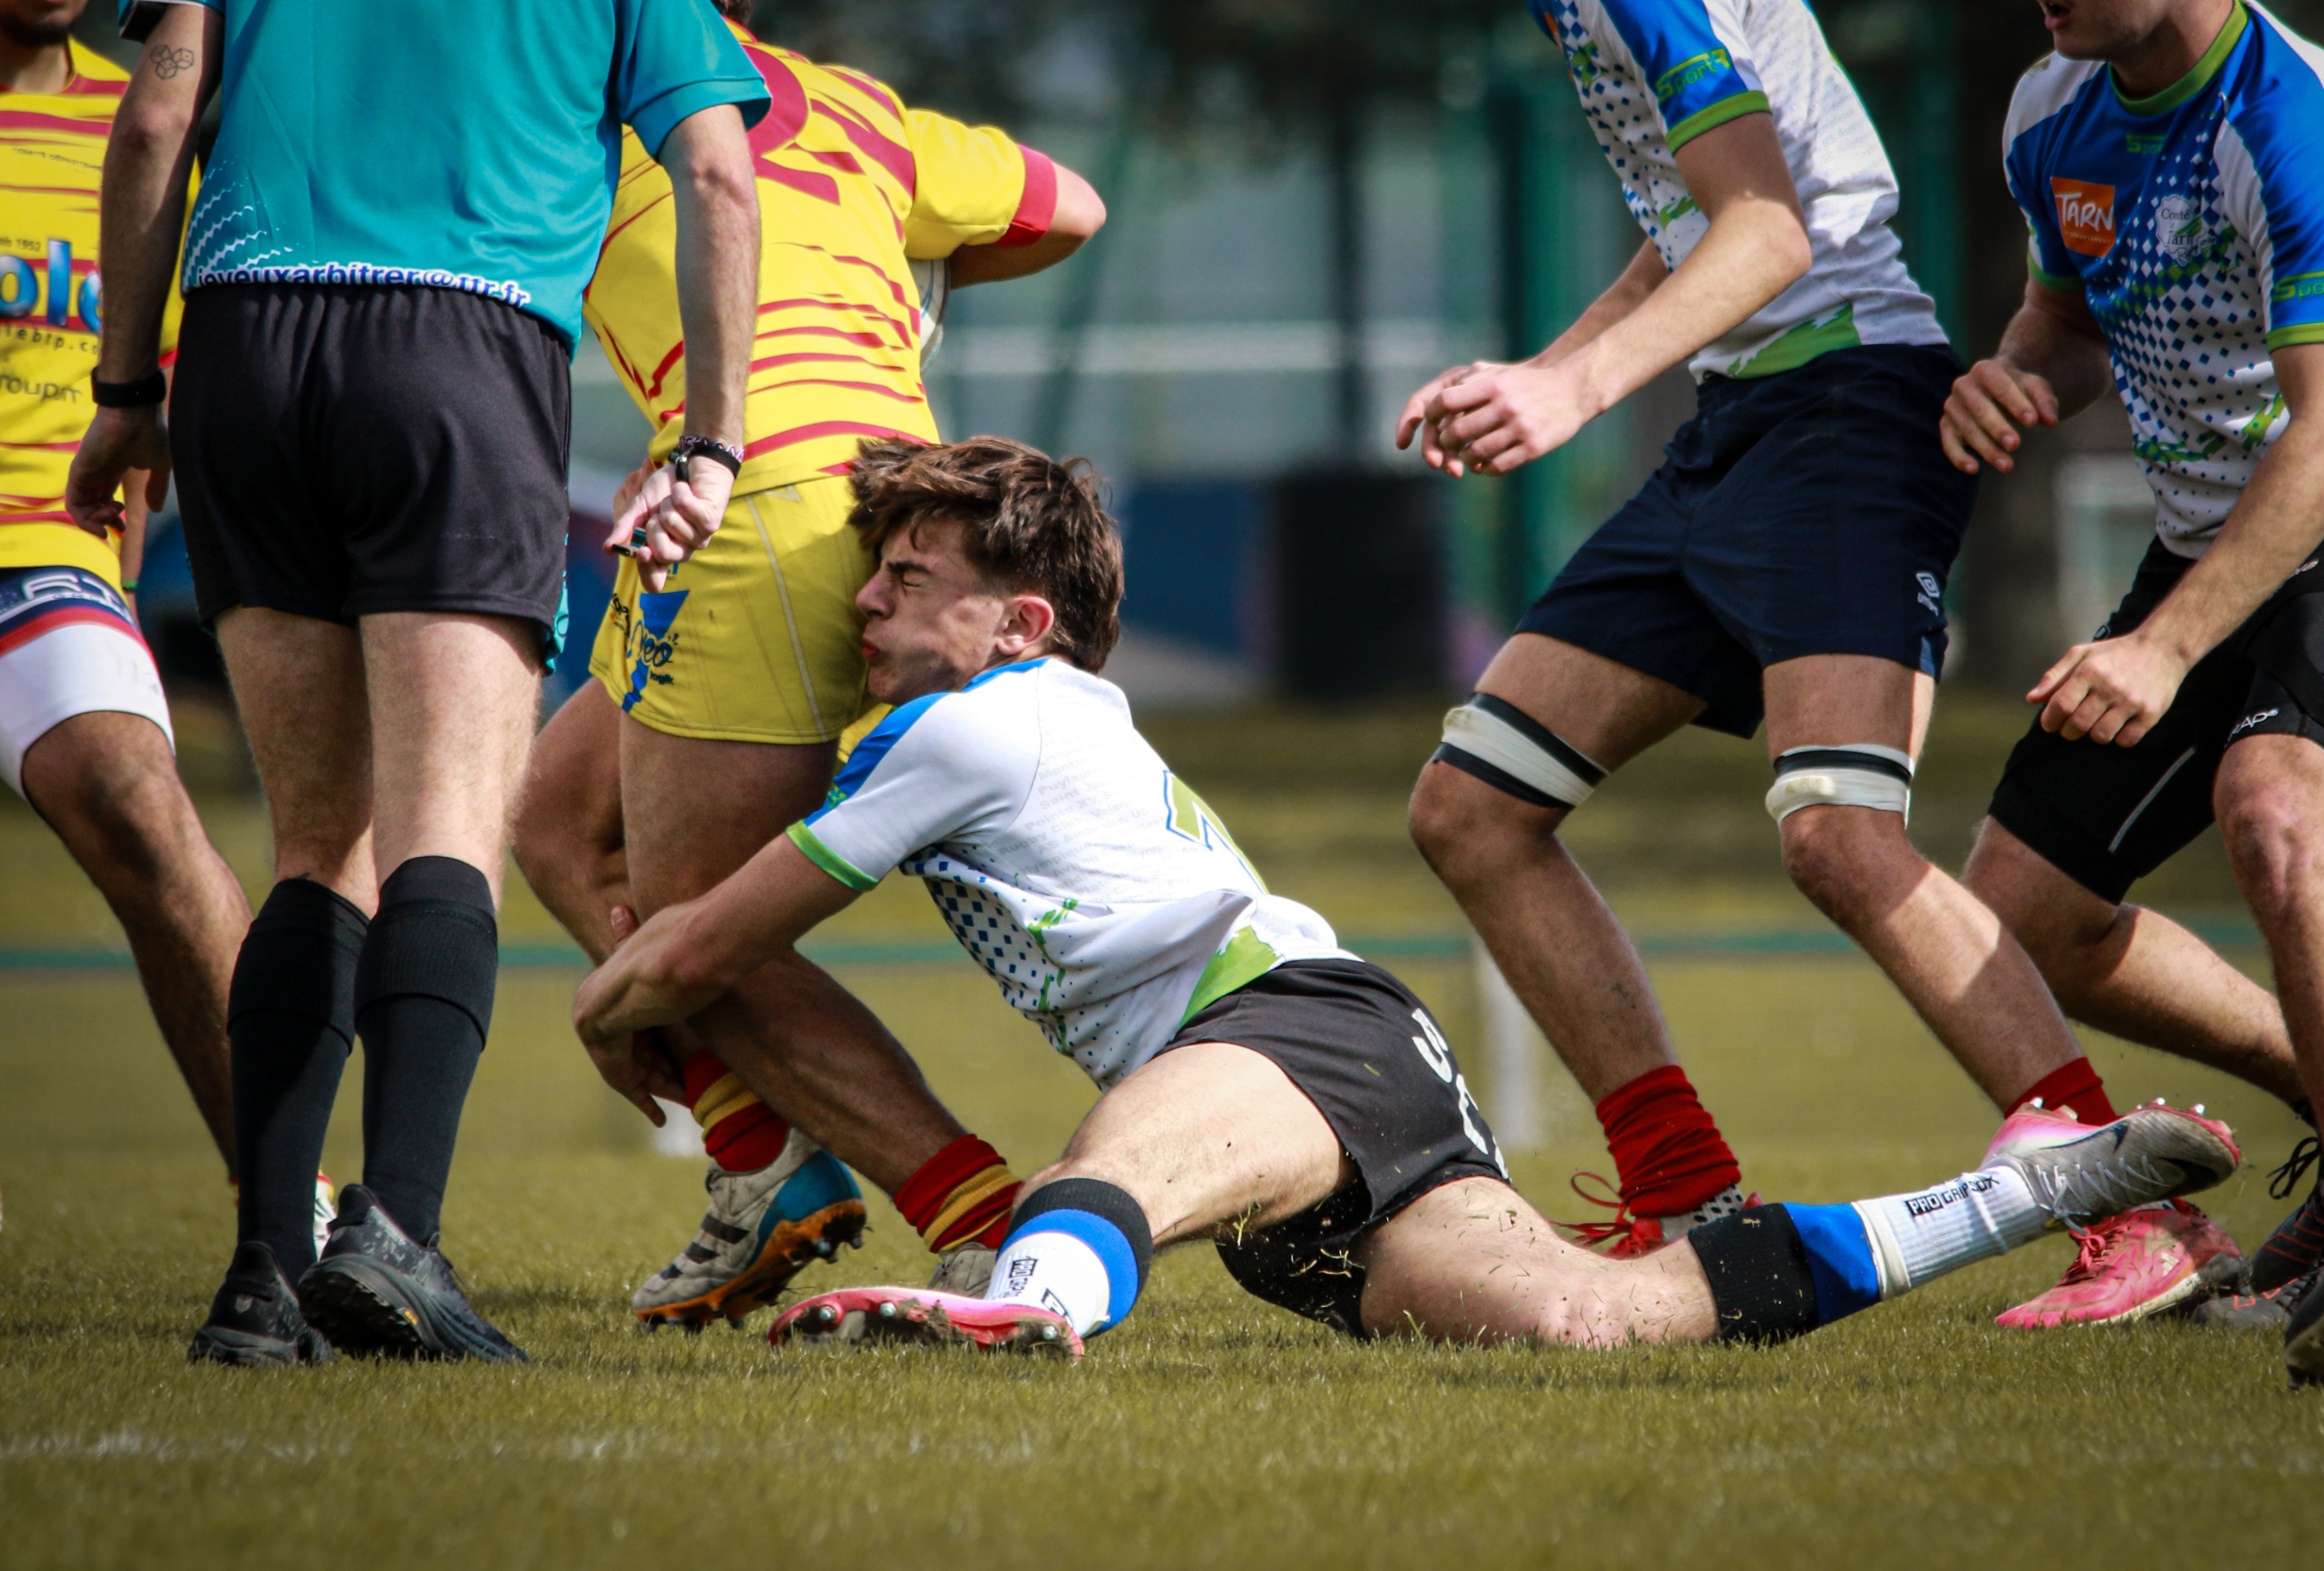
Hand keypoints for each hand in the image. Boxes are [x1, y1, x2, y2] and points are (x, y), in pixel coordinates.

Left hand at [64, 406, 171, 537]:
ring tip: (113, 519)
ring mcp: (86, 473)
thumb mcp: (160, 467)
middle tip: (120, 527)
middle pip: (91, 507)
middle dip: (105, 523)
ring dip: (96, 523)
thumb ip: (156, 488)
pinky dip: (84, 520)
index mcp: (114, 471)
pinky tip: (102, 524)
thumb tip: (155, 510)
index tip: (125, 527)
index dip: (113, 517)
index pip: (105, 500)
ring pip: (81, 509)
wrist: (134, 414)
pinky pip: (73, 504)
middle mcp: (97, 473)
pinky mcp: (78, 473)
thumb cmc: (150, 434)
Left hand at [576, 906, 686, 1122]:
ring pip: (629, 1068)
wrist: (673, 955)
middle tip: (691, 1093)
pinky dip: (642, 1098)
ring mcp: (591, 1022)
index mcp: (609, 986)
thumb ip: (632, 935)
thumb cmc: (678, 945)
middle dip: (664, 1075)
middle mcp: (592, 1004)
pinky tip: (660, 1117)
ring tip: (688, 1102)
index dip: (662, 1053)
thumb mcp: (653, 948)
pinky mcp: (599, 1039)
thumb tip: (615, 909)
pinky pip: (621, 1078)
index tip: (684, 1073)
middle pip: (633, 1052)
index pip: (635, 1029)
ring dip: (658, 1089)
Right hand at [602, 456, 729, 590]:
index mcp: (662, 551)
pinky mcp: (711, 523)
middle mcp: (682, 551)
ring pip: (673, 526)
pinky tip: (685, 490)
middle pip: (663, 554)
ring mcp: (698, 539)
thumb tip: (608, 548)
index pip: (654, 580)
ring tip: (675, 499)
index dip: (647, 570)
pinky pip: (688, 510)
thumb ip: (626, 527)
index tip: (642, 551)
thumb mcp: (640, 507)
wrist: (690, 465)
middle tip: (660, 513)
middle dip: (655, 528)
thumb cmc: (666, 489)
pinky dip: (680, 494)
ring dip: (668, 505)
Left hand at [1403, 361, 1594, 476]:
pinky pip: (1497, 467)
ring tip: (1467, 455)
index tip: (1432, 420)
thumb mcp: (1501, 375)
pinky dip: (1485, 469)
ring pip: (1475, 454)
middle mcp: (1506, 406)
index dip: (1432, 413)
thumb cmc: (1529, 384)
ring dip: (1465, 458)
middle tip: (1448, 443)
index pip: (1447, 401)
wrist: (1574, 389)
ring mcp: (1520, 428)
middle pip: (1456, 432)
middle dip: (1447, 441)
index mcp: (1494, 385)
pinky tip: (1485, 465)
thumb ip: (1472, 385)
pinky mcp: (1533, 448)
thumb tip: (1438, 406)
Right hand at [1940, 358, 2059, 474]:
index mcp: (1985, 369)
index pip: (2000, 386)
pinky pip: (1948, 443)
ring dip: (1986, 448)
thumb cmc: (2017, 388)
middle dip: (1997, 428)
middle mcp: (1963, 386)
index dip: (2016, 404)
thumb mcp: (2035, 388)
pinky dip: (1958, 457)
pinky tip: (1974, 469)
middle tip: (2016, 445)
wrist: (1994, 388)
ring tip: (2007, 466)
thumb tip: (2050, 421)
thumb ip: (2045, 401)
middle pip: (1980, 409)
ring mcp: (1952, 406)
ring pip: (1967, 429)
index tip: (2033, 422)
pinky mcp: (1946, 426)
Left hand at [2028, 631, 2189, 745]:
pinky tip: (2117, 727)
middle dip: (2068, 732)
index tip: (2050, 724)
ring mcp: (2131, 701)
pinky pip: (2127, 740)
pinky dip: (2118, 739)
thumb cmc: (2116, 653)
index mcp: (2090, 671)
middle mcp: (2110, 687)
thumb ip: (2055, 676)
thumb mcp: (2082, 654)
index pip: (2061, 705)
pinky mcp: (2151, 712)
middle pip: (2078, 724)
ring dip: (2092, 736)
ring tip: (2094, 725)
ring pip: (2101, 736)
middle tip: (2070, 728)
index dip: (2050, 720)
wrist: (2163, 648)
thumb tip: (2032, 699)